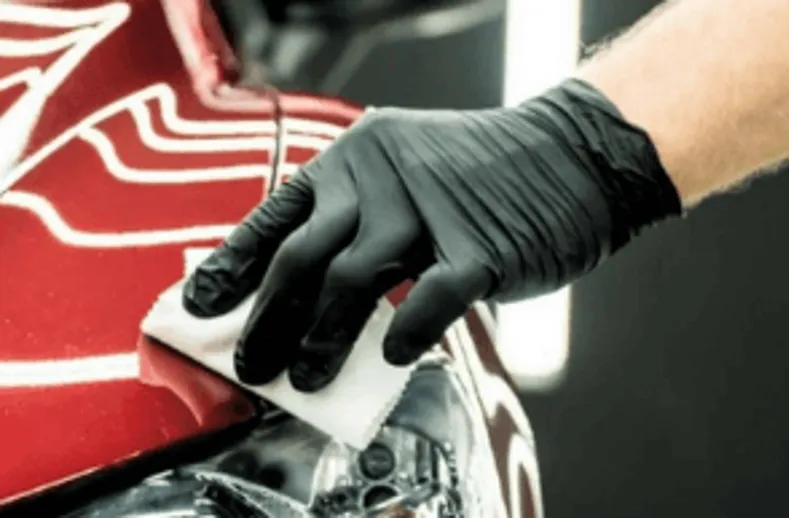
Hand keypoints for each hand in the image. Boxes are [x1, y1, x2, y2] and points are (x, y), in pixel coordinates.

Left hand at [182, 78, 680, 391]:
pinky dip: (404, 335)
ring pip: (353, 285)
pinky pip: (428, 301)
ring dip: (323, 341)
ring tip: (307, 380)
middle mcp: (384, 178)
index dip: (233, 265)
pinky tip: (394, 358)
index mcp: (360, 156)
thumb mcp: (411, 174)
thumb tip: (315, 297)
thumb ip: (364, 224)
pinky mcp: (480, 250)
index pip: (278, 215)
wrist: (574, 155)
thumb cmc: (490, 174)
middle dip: (268, 320)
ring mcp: (433, 212)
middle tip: (252, 364)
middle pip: (304, 257)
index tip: (200, 306)